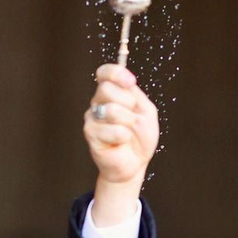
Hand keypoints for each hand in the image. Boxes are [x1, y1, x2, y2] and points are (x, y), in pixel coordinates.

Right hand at [84, 63, 159, 220]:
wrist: (134, 164)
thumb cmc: (140, 138)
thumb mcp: (146, 113)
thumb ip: (136, 96)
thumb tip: (126, 84)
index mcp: (112, 94)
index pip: (104, 73)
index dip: (116, 72)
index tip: (130, 82)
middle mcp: (98, 103)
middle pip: (106, 88)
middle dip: (128, 103)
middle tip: (134, 117)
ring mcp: (92, 118)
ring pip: (111, 110)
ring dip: (129, 122)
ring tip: (130, 132)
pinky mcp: (90, 134)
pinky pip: (114, 130)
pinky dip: (124, 137)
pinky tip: (121, 143)